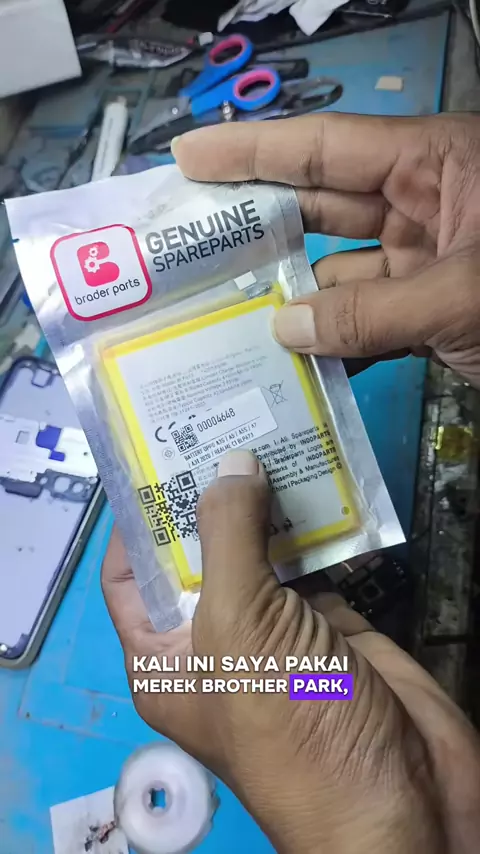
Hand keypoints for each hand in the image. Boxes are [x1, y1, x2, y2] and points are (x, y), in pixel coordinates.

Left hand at [102, 450, 479, 853]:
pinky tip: (313, 475)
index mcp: (165, 656)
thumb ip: (229, 537)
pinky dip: (314, 521)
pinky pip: (312, 559)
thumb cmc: (290, 719)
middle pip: (199, 554)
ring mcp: (274, 629)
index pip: (131, 576)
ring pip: (258, 551)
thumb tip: (228, 462)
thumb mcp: (238, 626)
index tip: (156, 456)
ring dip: (263, 502)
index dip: (138, 519)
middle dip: (208, 496)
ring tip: (264, 434)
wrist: (398, 795)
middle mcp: (214, 639)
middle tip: (219, 424)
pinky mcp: (326, 621)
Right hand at [172, 113, 479, 386]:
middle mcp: (421, 204)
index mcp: (433, 164)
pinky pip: (367, 323)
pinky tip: (292, 367)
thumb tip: (284, 330)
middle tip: (188, 244)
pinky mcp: (429, 312)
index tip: (187, 159)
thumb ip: (372, 312)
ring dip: (292, 303)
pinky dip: (336, 346)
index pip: (326, 147)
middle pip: (320, 208)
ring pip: (339, 275)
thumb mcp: (461, 294)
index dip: (251, 152)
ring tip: (225, 322)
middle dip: (257, 227)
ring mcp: (424, 261)